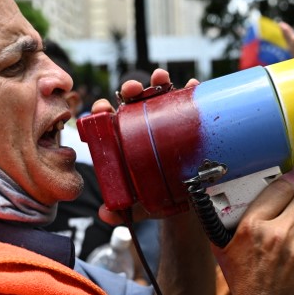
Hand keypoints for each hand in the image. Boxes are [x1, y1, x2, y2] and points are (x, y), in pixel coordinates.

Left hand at [93, 68, 199, 225]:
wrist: (187, 203)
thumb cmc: (157, 197)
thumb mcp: (139, 205)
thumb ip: (120, 209)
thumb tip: (104, 214)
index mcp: (126, 140)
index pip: (110, 120)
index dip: (103, 110)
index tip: (101, 108)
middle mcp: (145, 126)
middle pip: (134, 102)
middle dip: (132, 90)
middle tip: (132, 90)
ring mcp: (167, 122)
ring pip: (160, 96)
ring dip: (158, 82)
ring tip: (161, 79)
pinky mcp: (188, 124)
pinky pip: (189, 103)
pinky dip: (190, 91)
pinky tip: (191, 86)